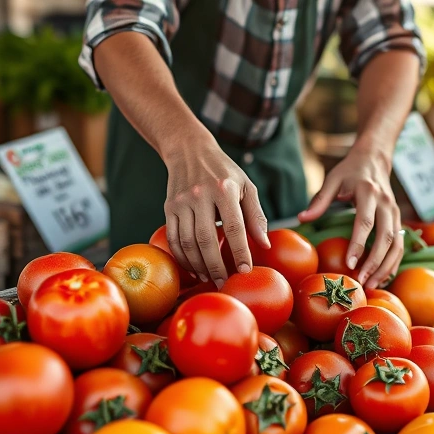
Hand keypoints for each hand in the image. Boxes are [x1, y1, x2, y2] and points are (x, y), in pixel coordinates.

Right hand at [162, 142, 269, 286]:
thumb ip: (256, 215)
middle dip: (215, 265)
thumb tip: (264, 245)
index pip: (234, 226)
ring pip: (187, 242)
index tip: (244, 270)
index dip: (240, 251)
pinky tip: (193, 268)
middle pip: (206, 239)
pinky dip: (182, 257)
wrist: (189, 150)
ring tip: (209, 278)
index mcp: (224, 189)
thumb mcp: (246, 186)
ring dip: (198, 265)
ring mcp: (181, 202)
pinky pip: (174, 238)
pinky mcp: (169, 208)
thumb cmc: (224, 171)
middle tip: (224, 282)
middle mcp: (200, 195)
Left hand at [299, 146, 402, 287]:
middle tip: (363, 282)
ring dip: (387, 267)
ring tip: (373, 285)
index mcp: (369, 192)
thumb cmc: (350, 170)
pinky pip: (400, 245)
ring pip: (397, 244)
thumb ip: (319, 200)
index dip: (359, 244)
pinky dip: (393, 263)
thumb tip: (301, 219)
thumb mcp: (332, 180)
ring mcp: (396, 212)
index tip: (350, 264)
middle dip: (375, 262)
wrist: (375, 158)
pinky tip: (383, 278)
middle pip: (385, 237)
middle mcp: (386, 203)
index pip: (365, 222)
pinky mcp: (399, 220)